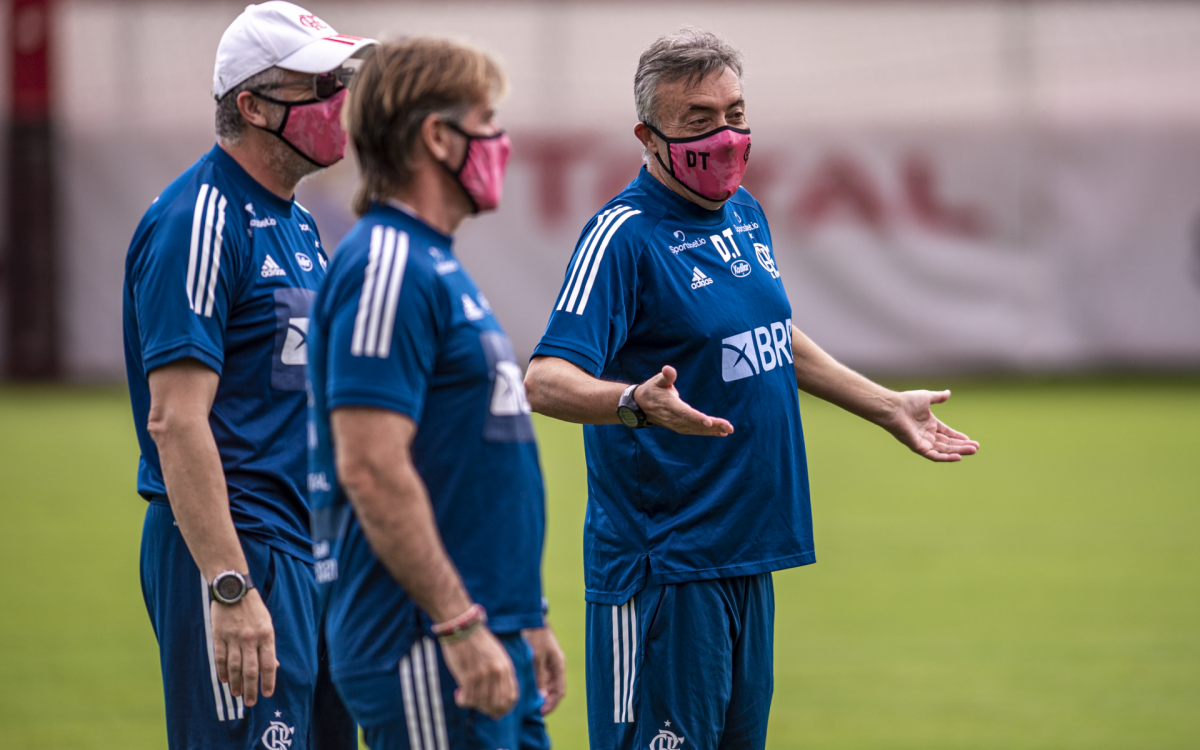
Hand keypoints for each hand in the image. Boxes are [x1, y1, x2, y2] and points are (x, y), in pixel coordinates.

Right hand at [211, 589, 276, 705]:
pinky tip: (224, 680)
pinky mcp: (219, 636)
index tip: (267, 694)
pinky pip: (220, 658)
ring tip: (238, 694)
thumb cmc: (254, 609)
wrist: (233, 589)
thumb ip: (269, 646)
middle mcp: (250, 638)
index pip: (268, 664)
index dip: (268, 681)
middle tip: (251, 702)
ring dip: (236, 683)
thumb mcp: (268, 624)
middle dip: (251, 689)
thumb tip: (274, 667)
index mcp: (266, 635)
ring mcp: (233, 638)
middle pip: (251, 670)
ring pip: (234, 667)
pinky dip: (222, 671)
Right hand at [440, 628, 517, 718]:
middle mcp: (497, 673)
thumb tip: (498, 697)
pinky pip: (468, 699)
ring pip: (482, 703)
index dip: (504, 708)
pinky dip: (463, 701)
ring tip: (465, 695)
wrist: (463, 627)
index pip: (512, 697)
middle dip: (488, 709)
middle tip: (477, 705)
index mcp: (506, 667)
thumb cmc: (478, 641)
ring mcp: (483, 675)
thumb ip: (500, 674)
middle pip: (498, 704)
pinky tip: (459, 694)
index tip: (494, 710)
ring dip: (473, 703)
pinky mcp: (468, 675)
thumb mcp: (496, 656)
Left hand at [522, 625, 565, 714]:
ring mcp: (550, 664)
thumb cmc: (535, 637)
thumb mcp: (536, 658)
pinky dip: (537, 686)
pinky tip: (528, 690)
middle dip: (546, 701)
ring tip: (530, 703)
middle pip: (555, 690)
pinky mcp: (543, 661)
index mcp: (559, 666)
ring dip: (542, 694)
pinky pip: (542, 678)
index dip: (552, 704)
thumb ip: (539, 677)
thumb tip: (541, 696)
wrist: (533, 619)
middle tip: (533, 711)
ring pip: (548, 685)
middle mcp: (556, 667)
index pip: (560, 692)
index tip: (541, 713)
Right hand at [637, 366, 732, 435]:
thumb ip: (665, 376)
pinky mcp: (680, 427)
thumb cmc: (652, 390)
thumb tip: (668, 369)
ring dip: (713, 430)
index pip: (684, 413)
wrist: (640, 406)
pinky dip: (708, 433)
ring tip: (728, 430)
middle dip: (712, 426)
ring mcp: (677, 425)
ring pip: (697, 429)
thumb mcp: (657, 381)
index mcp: (669, 406)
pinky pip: (695, 431)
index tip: (708, 421)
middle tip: (728, 427)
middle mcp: (674, 418)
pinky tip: (721, 433)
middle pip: (695, 423)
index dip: (696, 417)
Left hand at [882, 390, 978, 461]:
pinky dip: (946, 457)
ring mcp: (923, 442)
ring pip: (944, 450)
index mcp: (930, 424)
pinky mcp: (918, 447)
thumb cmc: (907, 401)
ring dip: (958, 451)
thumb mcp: (927, 397)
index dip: (958, 437)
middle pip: (948, 443)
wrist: (894, 408)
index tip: (970, 440)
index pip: (947, 433)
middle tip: (976, 448)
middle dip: (962, 446)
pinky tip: (958, 457)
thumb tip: (948, 393)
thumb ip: (938, 397)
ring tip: (973, 451)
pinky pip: (934, 455)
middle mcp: (927, 434)